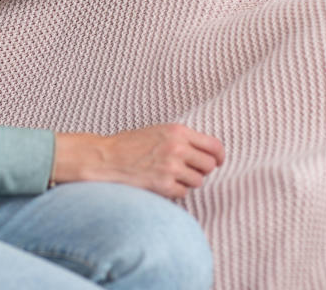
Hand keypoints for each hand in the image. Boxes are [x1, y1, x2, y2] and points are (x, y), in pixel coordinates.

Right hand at [52, 124, 224, 198]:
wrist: (105, 158)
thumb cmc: (130, 145)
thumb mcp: (158, 131)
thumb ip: (182, 138)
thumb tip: (207, 152)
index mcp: (178, 131)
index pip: (214, 145)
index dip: (219, 156)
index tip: (218, 162)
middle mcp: (177, 148)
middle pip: (209, 165)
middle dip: (201, 170)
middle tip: (188, 171)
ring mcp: (171, 167)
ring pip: (198, 181)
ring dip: (188, 182)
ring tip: (171, 177)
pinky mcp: (163, 185)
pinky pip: (183, 193)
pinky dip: (175, 192)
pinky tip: (162, 185)